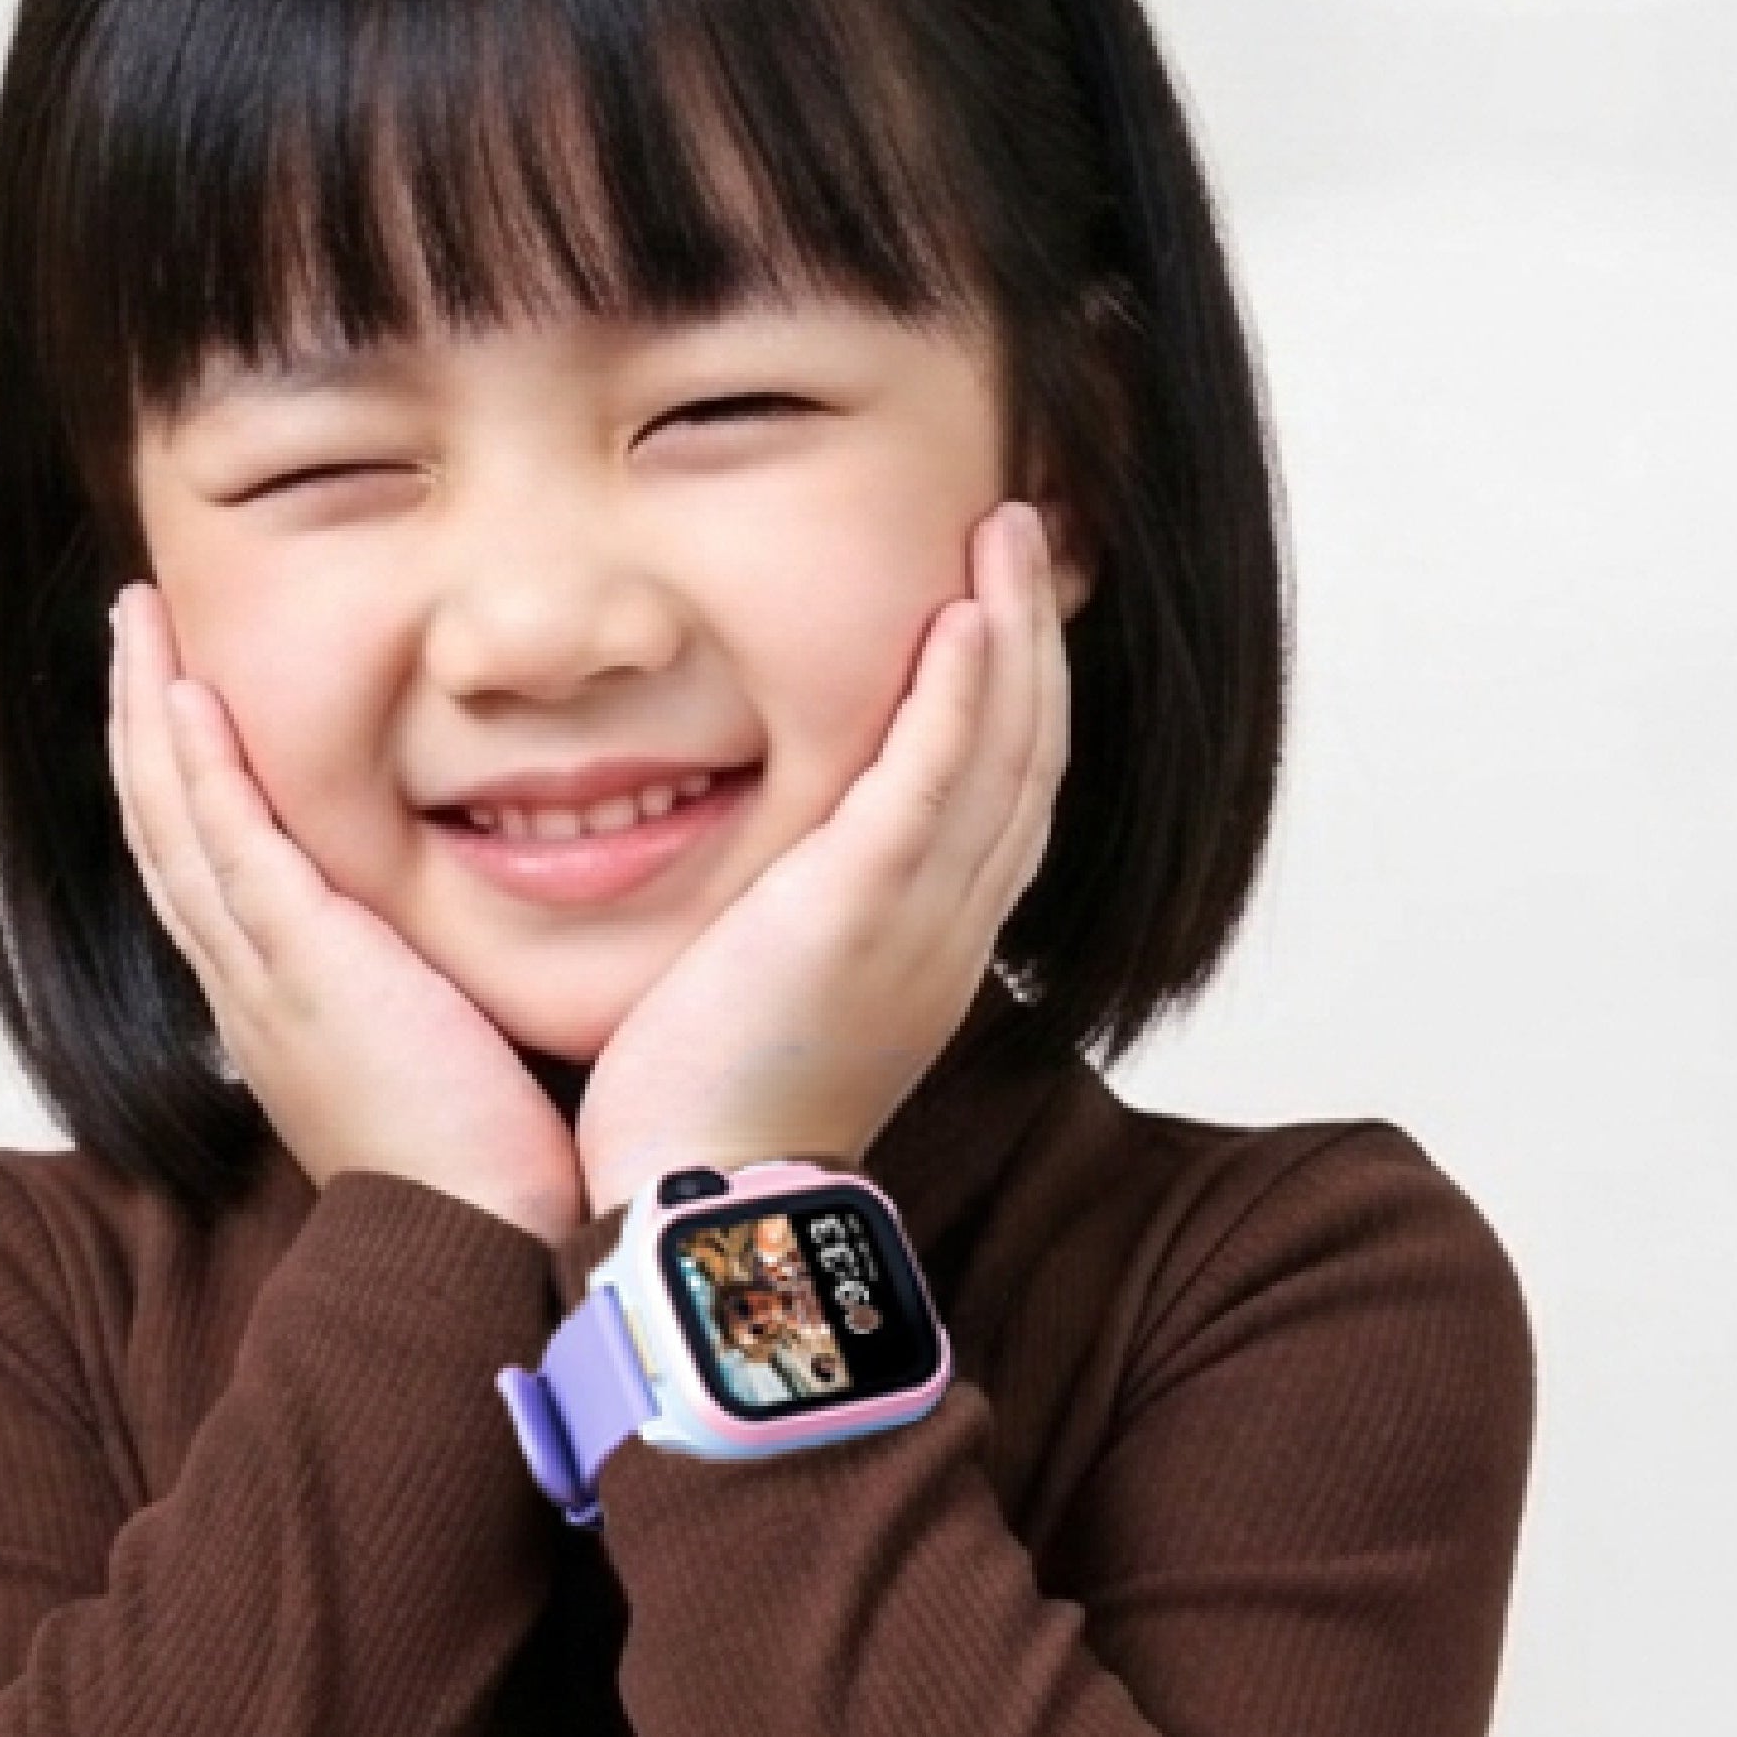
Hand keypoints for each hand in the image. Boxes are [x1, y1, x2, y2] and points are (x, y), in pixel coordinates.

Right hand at [107, 581, 588, 1248]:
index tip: (178, 693)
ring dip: (147, 710)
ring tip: (138, 616)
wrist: (483, 1246)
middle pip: (162, 828)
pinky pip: (227, 842)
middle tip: (133, 623)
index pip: (204, 868)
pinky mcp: (305, 965)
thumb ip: (428, 998)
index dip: (180, 776)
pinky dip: (198, 763)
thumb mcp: (438, 1062)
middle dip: (138, 720)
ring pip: (174, 819)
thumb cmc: (486, 1172)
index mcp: (275, 1006)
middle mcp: (247, 985)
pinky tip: (181, 688)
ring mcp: (264, 974)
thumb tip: (458, 957)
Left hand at [575, 499, 1071, 1213]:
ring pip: (1004, 752)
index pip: (1000, 799)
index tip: (1005, 612)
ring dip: (1013, 632)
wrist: (702, 1204)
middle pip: (1029, 759)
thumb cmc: (713, 1114)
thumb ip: (797, 923)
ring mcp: (918, 918)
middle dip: (1035, 640)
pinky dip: (963, 695)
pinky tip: (968, 616)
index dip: (1017, 701)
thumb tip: (773, 879)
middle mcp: (949, 926)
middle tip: (1025, 536)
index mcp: (930, 945)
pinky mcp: (864, 912)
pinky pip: (937, 781)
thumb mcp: (778, 997)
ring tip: (1009, 532)